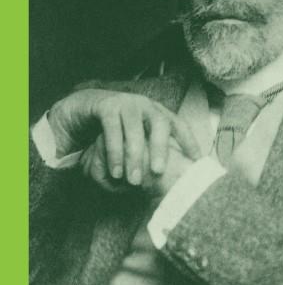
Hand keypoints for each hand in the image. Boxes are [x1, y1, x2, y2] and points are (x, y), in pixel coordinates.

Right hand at [49, 89, 200, 183]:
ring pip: (135, 130)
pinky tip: (116, 171)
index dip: (190, 142)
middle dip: (161, 148)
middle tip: (159, 172)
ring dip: (135, 157)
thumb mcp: (138, 139)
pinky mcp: (106, 106)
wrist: (84, 109)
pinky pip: (112, 129)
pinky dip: (115, 152)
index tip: (197, 162)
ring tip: (134, 181)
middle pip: (160, 123)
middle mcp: (146, 105)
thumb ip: (152, 151)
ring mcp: (126, 103)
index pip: (179, 125)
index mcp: (158, 113)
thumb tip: (174, 175)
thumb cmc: (117, 131)